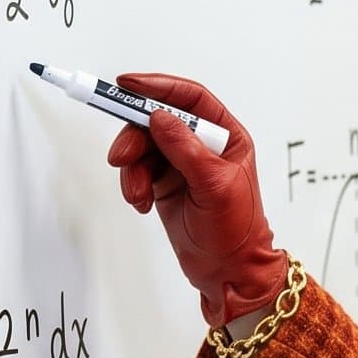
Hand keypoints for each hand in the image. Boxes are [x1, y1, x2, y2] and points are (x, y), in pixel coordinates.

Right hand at [107, 72, 286, 325]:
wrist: (227, 271)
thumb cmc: (236, 230)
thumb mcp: (215, 187)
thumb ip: (187, 150)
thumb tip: (160, 117)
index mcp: (226, 137)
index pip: (190, 98)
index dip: (159, 87)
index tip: (128, 85)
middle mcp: (203, 146)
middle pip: (157, 121)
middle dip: (135, 137)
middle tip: (121, 157)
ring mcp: (181, 165)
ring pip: (143, 147)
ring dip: (132, 169)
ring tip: (136, 194)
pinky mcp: (164, 184)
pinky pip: (138, 171)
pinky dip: (133, 185)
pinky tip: (141, 203)